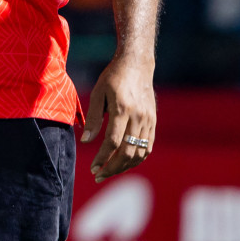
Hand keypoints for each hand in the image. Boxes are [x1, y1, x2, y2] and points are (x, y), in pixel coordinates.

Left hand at [81, 56, 156, 182]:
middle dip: (113, 168)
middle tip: (99, 175)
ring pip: (139, 152)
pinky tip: (125, 162)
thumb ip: (93, 117)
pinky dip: (137, 158)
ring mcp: (149, 121)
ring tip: (110, 171)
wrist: (137, 65)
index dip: (103, 158)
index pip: (113, 142)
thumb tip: (86, 141)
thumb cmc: (113, 77)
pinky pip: (148, 147)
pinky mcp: (153, 122)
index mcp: (122, 109)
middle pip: (128, 152)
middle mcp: (138, 117)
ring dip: (125, 166)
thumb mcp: (97, 93)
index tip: (93, 167)